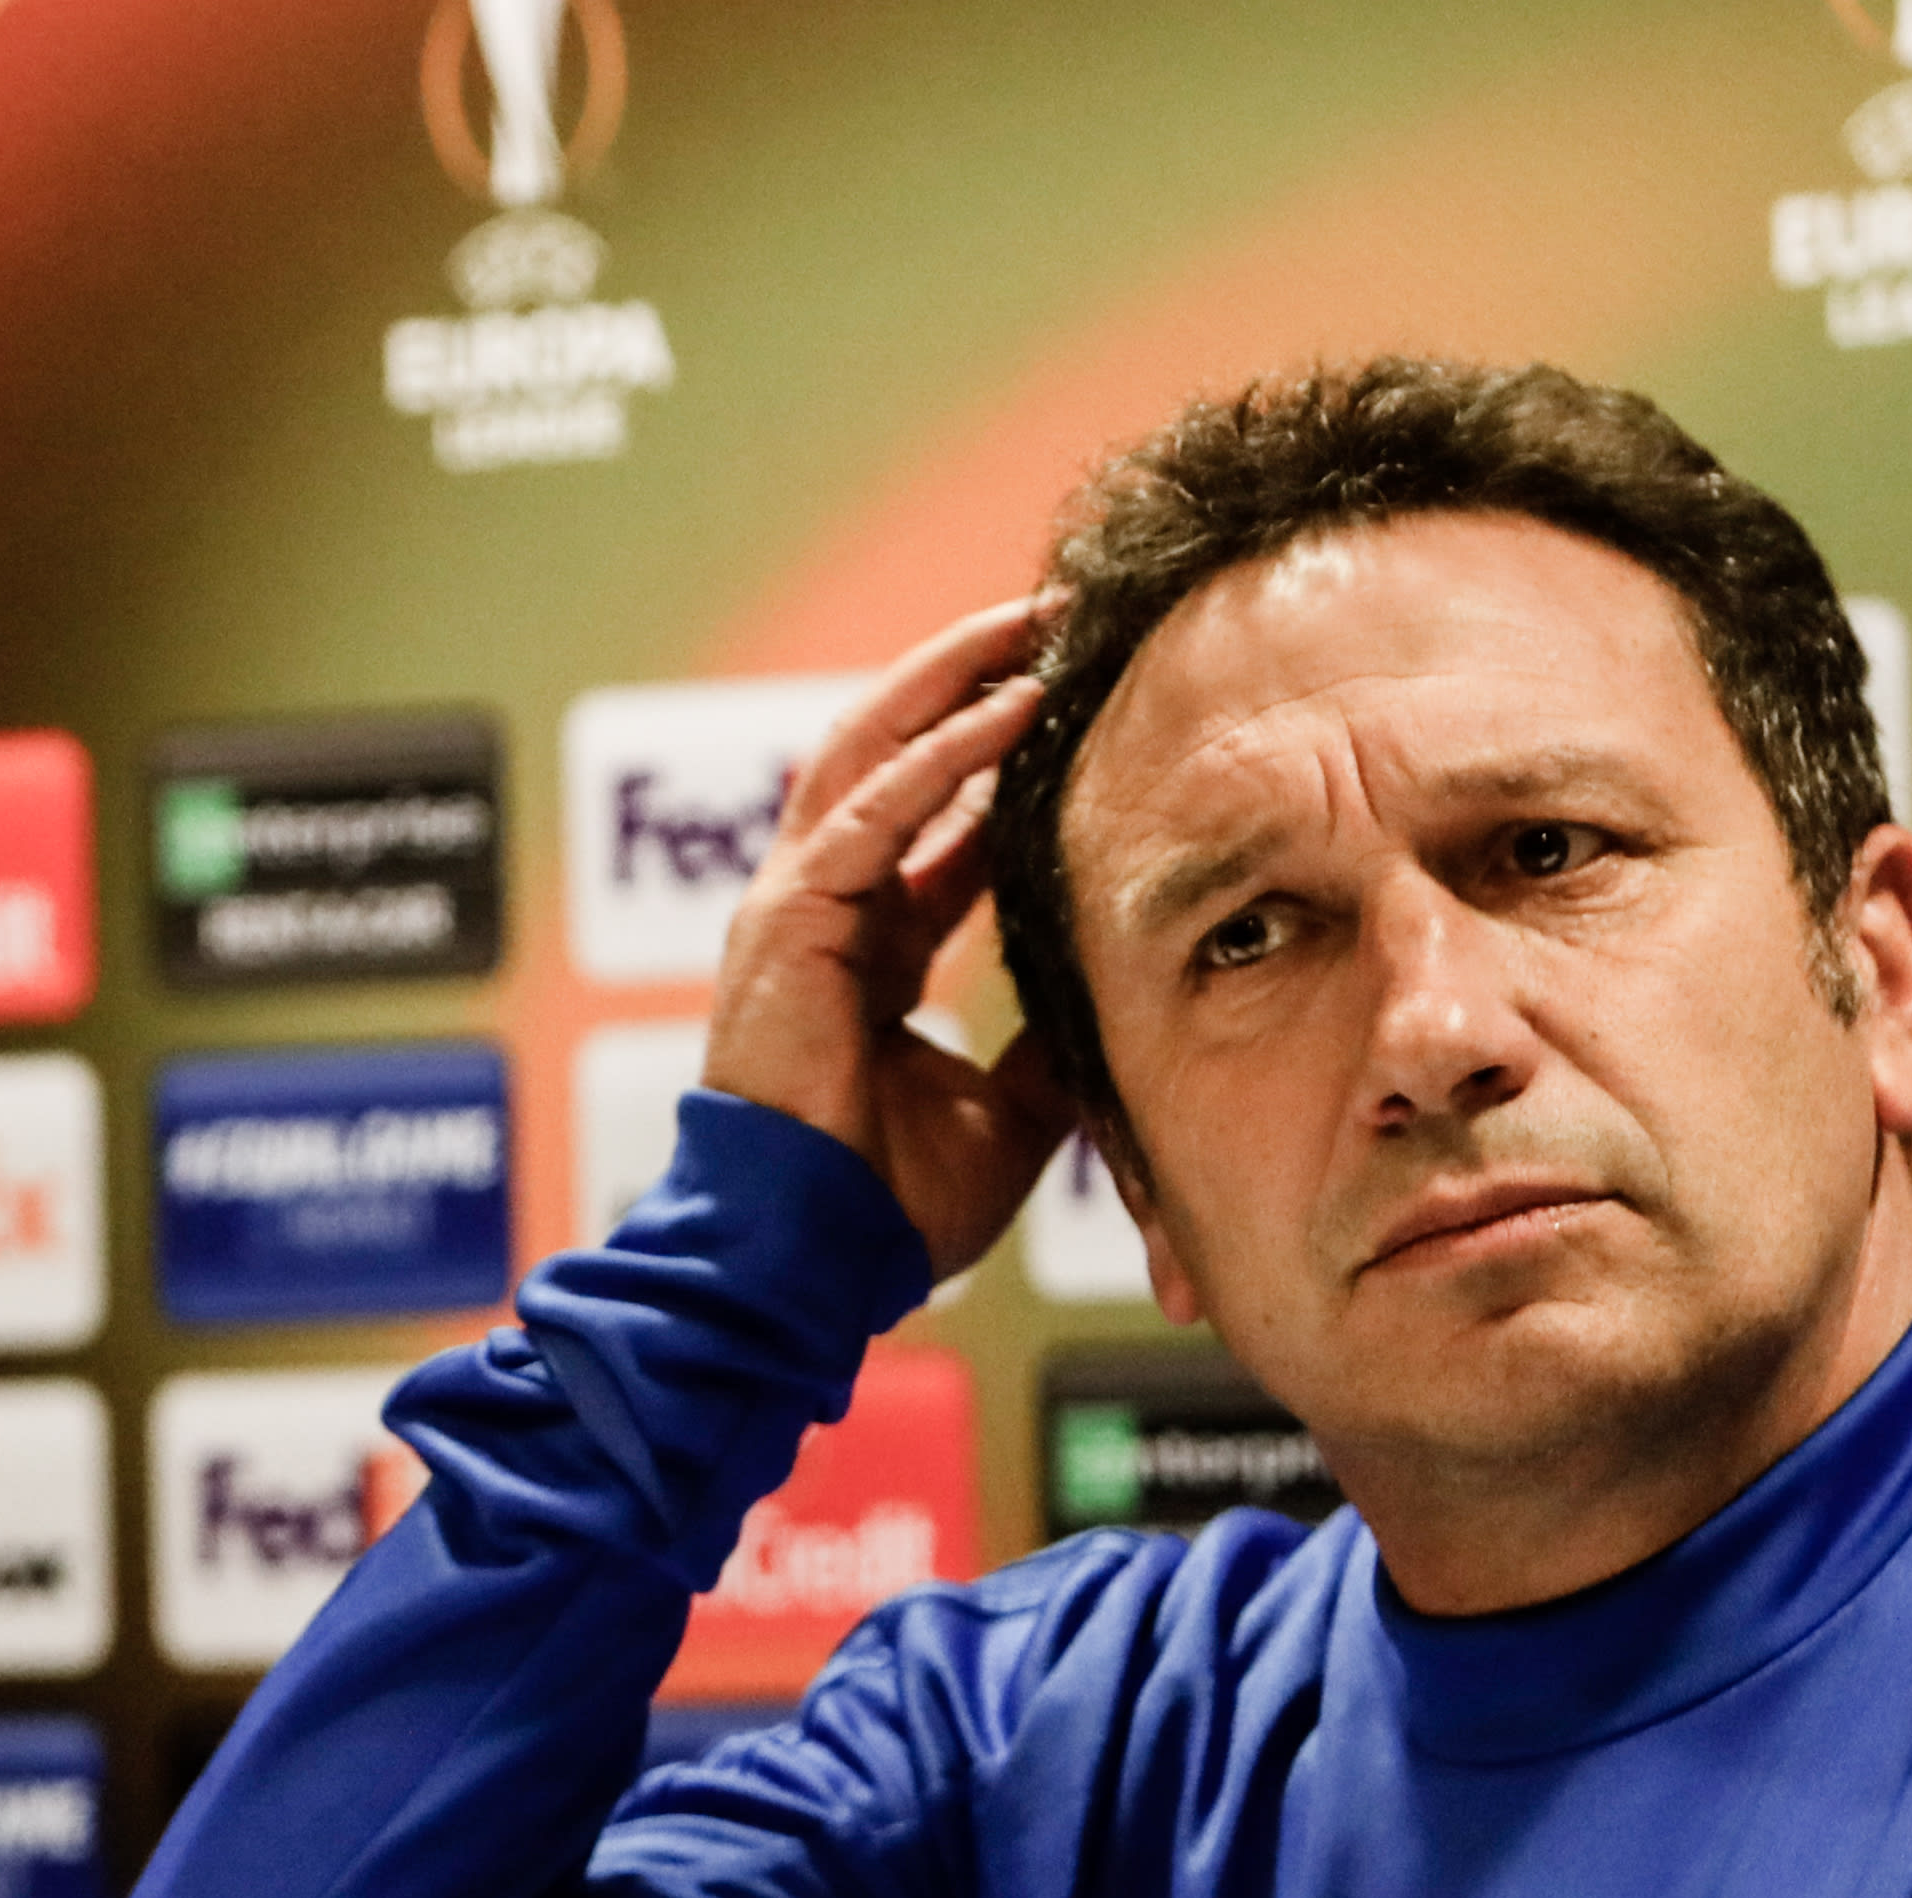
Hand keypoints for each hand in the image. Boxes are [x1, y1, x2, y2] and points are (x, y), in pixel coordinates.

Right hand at [704, 594, 1090, 1277]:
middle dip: (974, 678)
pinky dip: (944, 754)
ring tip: (1037, 622)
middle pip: (894, 753)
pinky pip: (872, 812)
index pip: (933, 819)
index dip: (1001, 756)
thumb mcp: (1011, 1112)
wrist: (809, 1263)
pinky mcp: (787, 922)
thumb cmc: (887, 1206)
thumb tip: (1124, 1003)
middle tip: (1059, 619)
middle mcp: (822, 911)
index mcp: (863, 950)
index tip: (1077, 700)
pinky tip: (1014, 706)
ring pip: (873, 750)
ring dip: (957, 679)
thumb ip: (1052, 1042)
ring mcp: (794, 909)